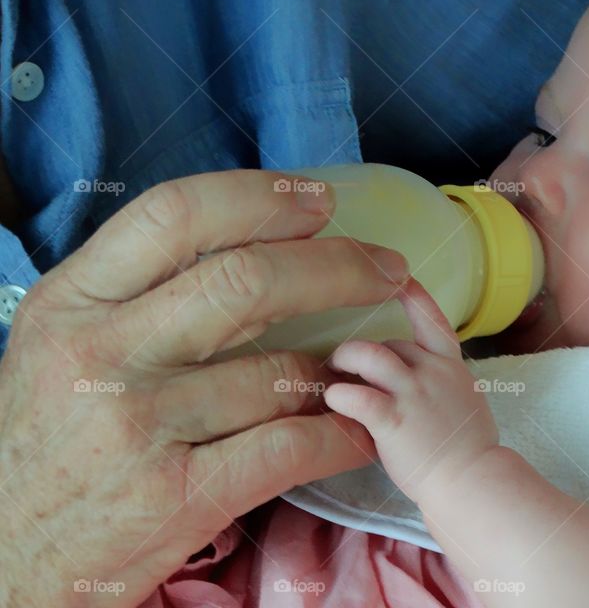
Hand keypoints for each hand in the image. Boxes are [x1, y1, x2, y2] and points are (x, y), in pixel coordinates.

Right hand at [0, 169, 409, 606]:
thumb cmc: (44, 441)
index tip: (319, 202)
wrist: (4, 557)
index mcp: (71, 302)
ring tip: (362, 362)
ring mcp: (142, 426)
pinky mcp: (179, 496)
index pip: (177, 216)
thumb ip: (133, 295)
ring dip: (340, 364)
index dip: (262, 198)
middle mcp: (105, 354)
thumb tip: (245, 246)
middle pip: (247, 280)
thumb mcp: (58, 345)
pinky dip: (339, 434)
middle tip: (384, 268)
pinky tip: (355, 428)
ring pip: (279, 369)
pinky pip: (290, 445)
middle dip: (338, 266)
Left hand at [324, 279, 498, 505]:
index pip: (432, 319)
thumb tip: (419, 376)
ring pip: (369, 355)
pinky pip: (356, 396)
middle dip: (365, 354)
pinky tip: (334, 401)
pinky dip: (339, 394)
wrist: (472, 481)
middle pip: (389, 342)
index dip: (414, 296)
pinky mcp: (393, 420)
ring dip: (345, 359)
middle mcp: (433, 371)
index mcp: (452, 366)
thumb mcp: (464, 400)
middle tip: (345, 368)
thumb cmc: (468, 450)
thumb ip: (441, 381)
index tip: (398, 277)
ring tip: (333, 374)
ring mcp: (414, 394)